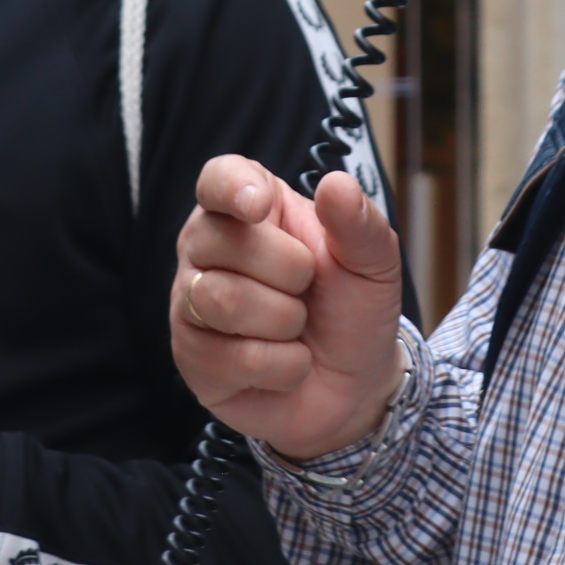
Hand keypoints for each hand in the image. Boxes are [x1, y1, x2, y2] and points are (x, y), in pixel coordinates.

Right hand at [172, 157, 405, 461]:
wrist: (355, 385)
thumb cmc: (353, 309)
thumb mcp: (372, 263)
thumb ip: (359, 223)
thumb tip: (336, 183)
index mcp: (250, 209)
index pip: (218, 178)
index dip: (232, 187)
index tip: (259, 206)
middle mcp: (207, 248)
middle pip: (225, 242)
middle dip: (290, 273)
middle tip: (308, 290)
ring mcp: (191, 302)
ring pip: (223, 300)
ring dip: (285, 322)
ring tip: (297, 328)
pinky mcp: (191, 357)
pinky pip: (233, 358)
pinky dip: (282, 365)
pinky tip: (286, 363)